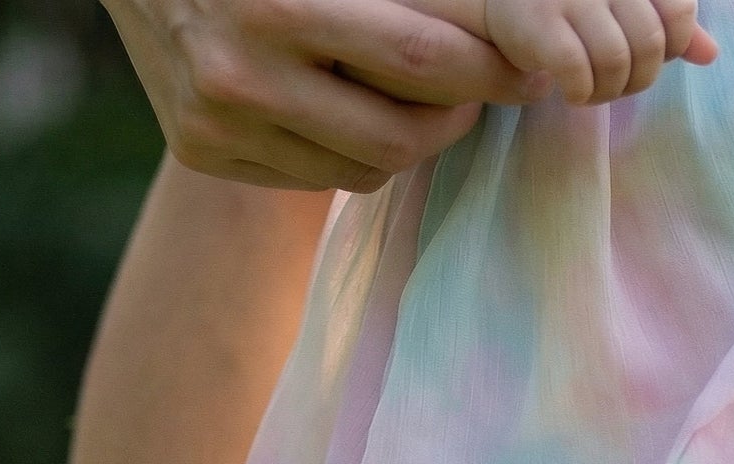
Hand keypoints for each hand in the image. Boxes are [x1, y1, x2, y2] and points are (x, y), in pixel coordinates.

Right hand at [101, 0, 550, 190]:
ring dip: (407, 139)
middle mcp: (238, 75)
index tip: (533, 69)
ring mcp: (214, 124)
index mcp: (275, 6)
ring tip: (417, 97)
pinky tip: (344, 107)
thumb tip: (510, 35)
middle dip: (458, 118)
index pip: (421, 61)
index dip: (491, 71)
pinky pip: (314, 176)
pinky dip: (346, 149)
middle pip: (400, 137)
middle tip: (484, 91)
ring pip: (363, 170)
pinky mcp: (200, 152)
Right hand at [480, 0, 714, 103]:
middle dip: (639, 80)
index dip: (670, 48)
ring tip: (593, 91)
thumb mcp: (625, 10)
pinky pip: (578, 72)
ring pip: (617, 61)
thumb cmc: (575, 10)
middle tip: (615, 84)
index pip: (679, 13)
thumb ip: (667, 24)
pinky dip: (581, 93)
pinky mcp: (541, 23)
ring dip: (609, 92)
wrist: (506, 3)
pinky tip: (572, 92)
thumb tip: (710, 54)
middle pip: (651, 44)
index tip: (643, 56)